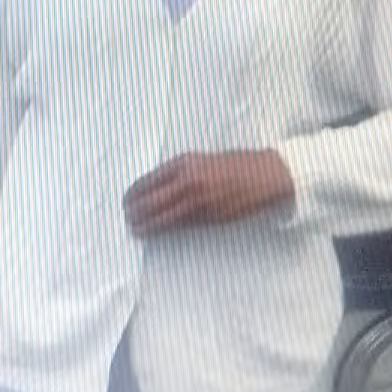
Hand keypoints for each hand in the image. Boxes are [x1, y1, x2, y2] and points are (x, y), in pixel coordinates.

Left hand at [123, 150, 294, 235]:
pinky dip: (166, 229)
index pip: (146, 181)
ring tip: (136, 229)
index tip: (126, 202)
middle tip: (127, 219)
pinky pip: (181, 224)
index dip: (132, 195)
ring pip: (163, 216)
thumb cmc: (234, 166)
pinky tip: (157, 231)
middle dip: (134, 212)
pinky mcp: (210, 216)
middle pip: (149, 201)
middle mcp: (188, 180)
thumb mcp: (201, 160)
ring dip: (145, 225)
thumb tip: (155, 188)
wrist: (265, 174)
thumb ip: (178, 172)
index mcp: (184, 162)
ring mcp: (199, 199)